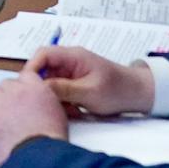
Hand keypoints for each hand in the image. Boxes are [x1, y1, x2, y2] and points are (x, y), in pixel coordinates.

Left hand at [0, 75, 68, 164]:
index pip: (25, 76)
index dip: (23, 86)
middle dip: (8, 95)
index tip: (24, 95)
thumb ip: (46, 103)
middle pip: (5, 84)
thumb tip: (41, 106)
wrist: (39, 157)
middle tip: (14, 111)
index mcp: (35, 88)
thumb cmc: (52, 141)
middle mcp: (15, 92)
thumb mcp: (59, 116)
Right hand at [21, 45, 155, 116]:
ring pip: (50, 83)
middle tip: (47, 104)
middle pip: (43, 70)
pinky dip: (62, 103)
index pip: (42, 55)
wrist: (140, 95)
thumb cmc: (118, 90)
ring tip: (68, 111)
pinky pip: (59, 92)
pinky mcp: (74, 84)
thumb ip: (64, 89)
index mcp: (73, 56)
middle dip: (43, 88)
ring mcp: (71, 73)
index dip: (32, 69)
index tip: (29, 88)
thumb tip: (39, 89)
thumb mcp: (90, 92)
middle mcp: (69, 62)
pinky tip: (73, 112)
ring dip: (54, 98)